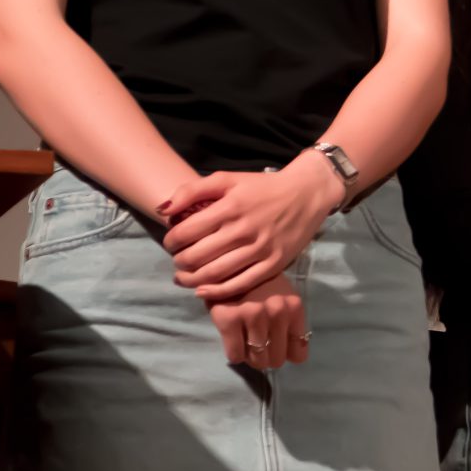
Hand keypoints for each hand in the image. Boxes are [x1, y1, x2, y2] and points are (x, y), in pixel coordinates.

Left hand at [162, 156, 344, 299]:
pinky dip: (217, 292)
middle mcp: (244, 230)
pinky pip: (241, 284)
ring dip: (191, 280)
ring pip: (215, 274)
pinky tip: (203, 291)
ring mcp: (261, 249)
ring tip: (183, 277)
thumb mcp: (228, 179)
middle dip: (179, 262)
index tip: (171, 243)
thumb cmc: (263, 187)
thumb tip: (162, 211)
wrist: (308, 193)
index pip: (186, 232)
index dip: (171, 241)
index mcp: (230, 207)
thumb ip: (191, 190)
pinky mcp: (275, 264)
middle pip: (197, 256)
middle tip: (177, 261)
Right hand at [208, 274, 308, 372]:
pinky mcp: (229, 319)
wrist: (229, 265)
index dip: (286, 355)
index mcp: (294, 307)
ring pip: (257, 360)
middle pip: (277, 359)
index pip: (298, 352)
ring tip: (246, 345)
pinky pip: (236, 354)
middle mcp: (277, 312)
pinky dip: (235, 355)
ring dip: (251, 357)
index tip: (277, 349)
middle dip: (267, 358)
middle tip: (258, 348)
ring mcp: (253, 316)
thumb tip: (288, 354)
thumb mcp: (283, 296)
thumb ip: (288, 321)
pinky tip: (234, 343)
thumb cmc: (259, 283)